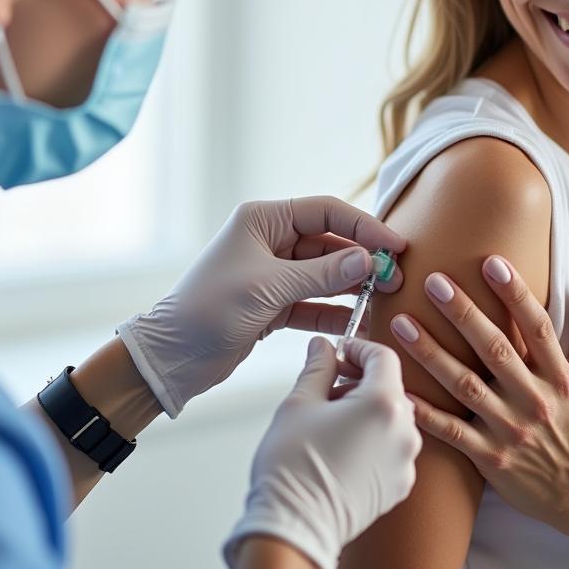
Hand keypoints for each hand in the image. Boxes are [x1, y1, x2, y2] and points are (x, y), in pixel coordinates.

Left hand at [117, 196, 405, 416]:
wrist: (173, 356)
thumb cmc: (209, 310)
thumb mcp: (268, 287)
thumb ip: (320, 274)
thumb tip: (367, 261)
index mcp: (262, 220)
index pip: (325, 212)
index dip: (363, 226)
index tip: (395, 245)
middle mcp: (269, 241)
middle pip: (329, 242)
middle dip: (362, 260)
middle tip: (395, 277)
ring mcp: (272, 274)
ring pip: (324, 274)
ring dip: (352, 287)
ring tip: (385, 299)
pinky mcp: (273, 305)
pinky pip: (313, 302)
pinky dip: (335, 311)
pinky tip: (359, 322)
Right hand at [223, 336, 420, 568]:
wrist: (295, 528)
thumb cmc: (293, 466)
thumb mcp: (299, 403)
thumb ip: (317, 367)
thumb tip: (322, 346)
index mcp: (383, 404)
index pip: (383, 356)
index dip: (359, 347)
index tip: (339, 352)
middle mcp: (406, 432)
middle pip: (390, 388)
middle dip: (360, 380)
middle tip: (327, 386)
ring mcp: (406, 462)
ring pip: (391, 419)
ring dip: (366, 411)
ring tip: (329, 422)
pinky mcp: (400, 486)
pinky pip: (392, 449)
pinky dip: (372, 440)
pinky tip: (340, 449)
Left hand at [393, 256, 568, 541]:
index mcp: (559, 378)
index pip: (537, 327)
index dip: (515, 293)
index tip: (492, 262)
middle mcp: (534, 400)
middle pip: (495, 350)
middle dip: (463, 313)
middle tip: (433, 281)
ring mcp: (509, 429)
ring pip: (465, 386)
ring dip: (431, 354)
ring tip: (402, 324)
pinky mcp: (490, 457)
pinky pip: (451, 432)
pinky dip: (425, 413)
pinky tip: (399, 391)